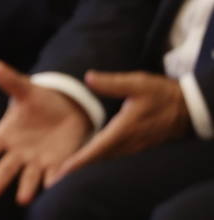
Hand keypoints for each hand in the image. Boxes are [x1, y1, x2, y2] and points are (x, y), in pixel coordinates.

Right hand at [0, 61, 89, 204]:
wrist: (68, 110)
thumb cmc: (40, 100)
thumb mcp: (26, 90)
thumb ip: (11, 82)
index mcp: (5, 134)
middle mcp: (18, 152)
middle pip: (5, 169)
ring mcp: (37, 161)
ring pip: (29, 178)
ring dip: (26, 188)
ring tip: (23, 198)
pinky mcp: (58, 164)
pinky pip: (55, 176)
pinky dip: (54, 183)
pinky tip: (53, 189)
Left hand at [53, 71, 190, 178]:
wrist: (189, 107)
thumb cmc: (162, 94)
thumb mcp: (137, 83)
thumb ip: (111, 82)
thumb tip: (88, 78)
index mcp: (125, 129)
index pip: (99, 148)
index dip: (81, 159)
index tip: (66, 169)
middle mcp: (130, 141)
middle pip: (101, 157)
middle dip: (81, 165)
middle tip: (60, 172)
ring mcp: (137, 145)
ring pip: (110, 156)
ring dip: (92, 161)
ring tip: (72, 164)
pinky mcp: (141, 144)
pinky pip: (118, 153)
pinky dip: (103, 156)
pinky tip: (94, 152)